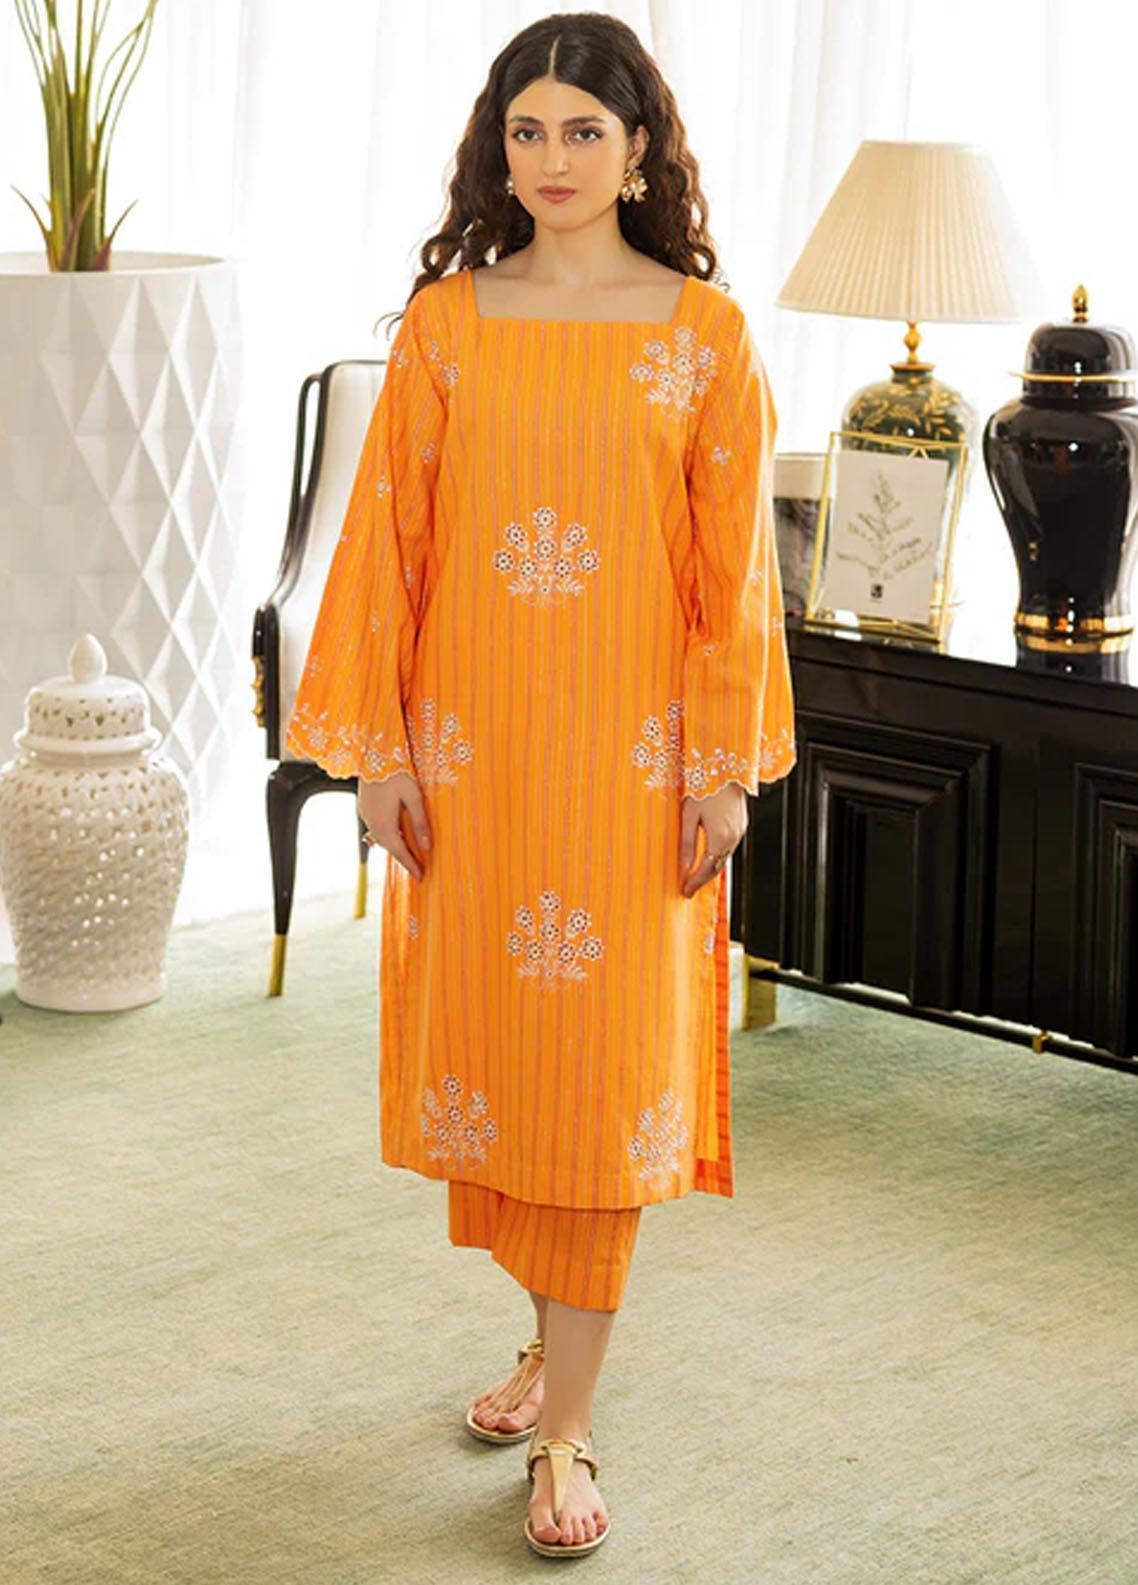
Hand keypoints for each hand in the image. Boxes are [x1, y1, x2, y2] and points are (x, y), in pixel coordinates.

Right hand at [358, 770, 430, 880]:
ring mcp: (365, 814)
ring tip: (410, 853)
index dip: (411, 865)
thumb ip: (420, 822)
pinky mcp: (364, 806)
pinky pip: (377, 827)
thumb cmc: (395, 770)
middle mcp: (371, 823)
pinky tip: (397, 832)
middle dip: (404, 858)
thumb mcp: (413, 796)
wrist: (372, 751)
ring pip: (382, 837)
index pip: (400, 852)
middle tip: (418, 868)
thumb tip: (427, 846)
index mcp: (384, 824)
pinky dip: (388, 834)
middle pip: (390, 847)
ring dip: (396, 845)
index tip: (421, 877)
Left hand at [680, 782, 747, 897]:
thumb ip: (687, 843)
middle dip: (702, 880)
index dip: (695, 882)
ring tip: (695, 876)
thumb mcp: (689, 816)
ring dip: (710, 869)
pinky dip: (717, 857)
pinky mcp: (741, 825)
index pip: (706, 869)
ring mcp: (739, 832)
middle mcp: (733, 838)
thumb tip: (684, 866)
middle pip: (717, 867)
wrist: (725, 770)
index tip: (685, 892)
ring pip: (724, 858)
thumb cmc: (703, 788)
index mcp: (720, 838)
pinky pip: (729, 848)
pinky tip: (708, 858)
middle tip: (688, 888)